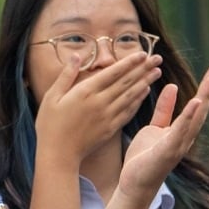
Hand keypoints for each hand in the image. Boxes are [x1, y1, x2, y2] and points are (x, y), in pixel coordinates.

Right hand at [35, 51, 162, 170]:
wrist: (58, 154)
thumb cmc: (50, 125)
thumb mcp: (52, 96)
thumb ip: (66, 75)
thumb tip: (77, 55)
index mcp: (85, 92)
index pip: (113, 72)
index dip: (129, 62)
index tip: (142, 53)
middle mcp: (100, 102)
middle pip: (126, 82)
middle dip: (143, 69)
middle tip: (157, 58)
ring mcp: (107, 116)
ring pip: (131, 96)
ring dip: (145, 82)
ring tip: (156, 72)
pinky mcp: (111, 128)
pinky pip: (128, 111)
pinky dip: (138, 100)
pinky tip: (145, 92)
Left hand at [119, 61, 208, 199]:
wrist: (134, 184)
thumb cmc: (145, 158)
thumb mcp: (155, 127)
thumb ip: (165, 109)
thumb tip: (173, 86)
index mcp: (182, 130)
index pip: (198, 103)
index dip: (207, 85)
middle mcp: (185, 136)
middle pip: (202, 107)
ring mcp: (179, 144)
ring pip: (196, 117)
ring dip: (206, 97)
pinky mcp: (168, 151)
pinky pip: (179, 131)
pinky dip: (188, 116)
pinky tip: (196, 102)